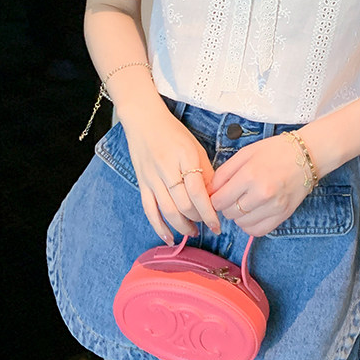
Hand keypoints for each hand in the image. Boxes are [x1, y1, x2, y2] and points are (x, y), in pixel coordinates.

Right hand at [120, 103, 219, 242]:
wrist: (144, 121)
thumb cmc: (173, 133)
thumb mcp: (196, 147)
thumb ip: (206, 172)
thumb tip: (216, 197)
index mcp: (184, 157)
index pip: (198, 192)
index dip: (209, 211)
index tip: (218, 223)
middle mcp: (166, 168)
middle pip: (183, 204)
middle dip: (198, 219)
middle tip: (208, 224)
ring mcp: (152, 178)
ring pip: (167, 211)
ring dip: (182, 226)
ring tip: (194, 232)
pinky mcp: (142, 184)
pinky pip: (149, 210)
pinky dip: (159, 227)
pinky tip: (169, 238)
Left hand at [208, 133, 310, 236]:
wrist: (306, 155)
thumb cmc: (275, 151)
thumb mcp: (245, 153)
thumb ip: (224, 173)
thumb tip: (209, 191)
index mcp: (249, 175)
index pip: (219, 201)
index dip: (214, 198)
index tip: (217, 194)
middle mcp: (262, 194)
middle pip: (229, 213)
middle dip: (226, 206)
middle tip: (232, 195)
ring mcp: (274, 207)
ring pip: (242, 224)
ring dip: (238, 215)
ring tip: (244, 202)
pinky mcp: (283, 215)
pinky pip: (258, 231)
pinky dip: (250, 225)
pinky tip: (252, 213)